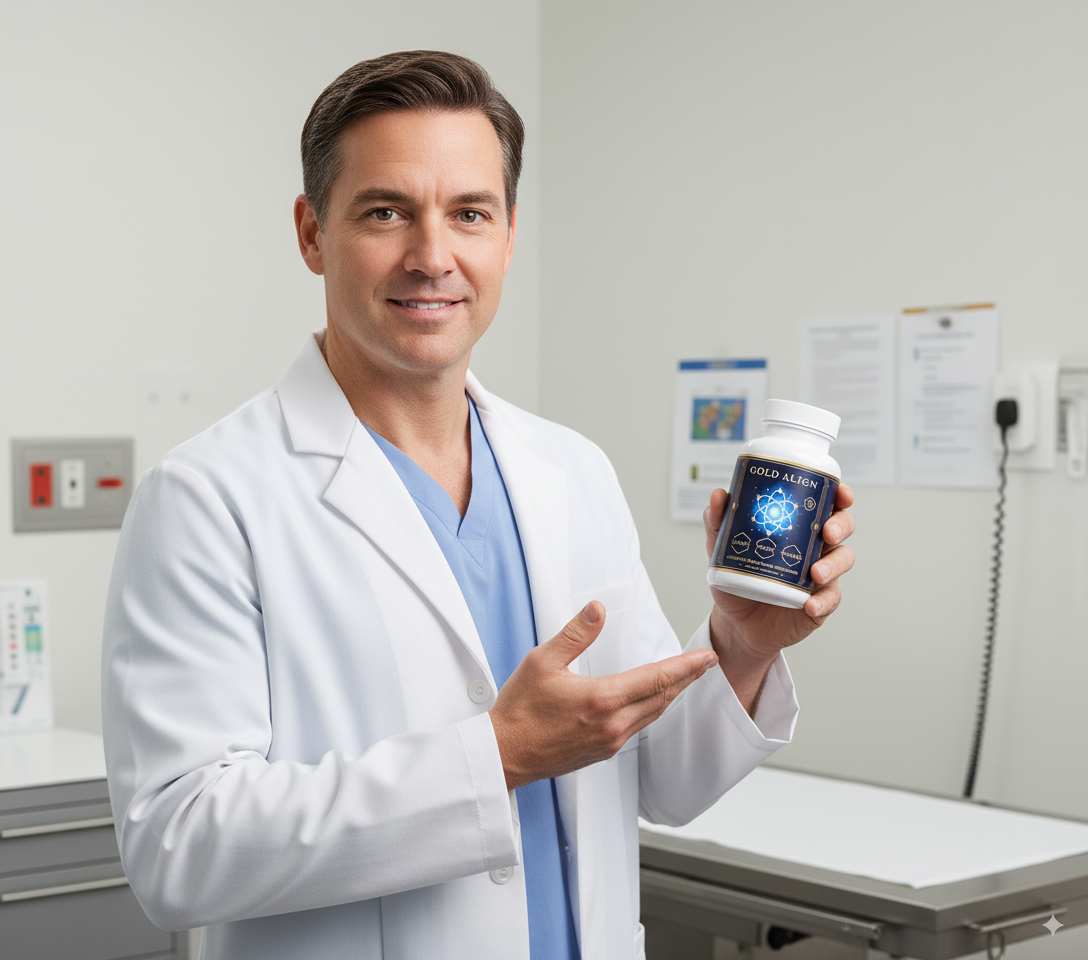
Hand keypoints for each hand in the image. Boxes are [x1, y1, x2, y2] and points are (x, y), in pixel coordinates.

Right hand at [490, 602, 718, 789]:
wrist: (503, 755)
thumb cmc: (518, 711)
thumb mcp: (542, 661)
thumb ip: (575, 634)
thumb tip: (598, 610)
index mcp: (602, 699)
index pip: (656, 679)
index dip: (686, 667)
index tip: (707, 658)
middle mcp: (613, 724)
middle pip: (662, 697)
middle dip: (686, 679)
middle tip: (705, 664)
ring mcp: (609, 742)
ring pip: (652, 715)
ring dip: (670, 695)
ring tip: (683, 679)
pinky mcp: (602, 753)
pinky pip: (637, 727)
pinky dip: (651, 710)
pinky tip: (650, 702)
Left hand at [703, 484, 855, 709]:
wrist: (735, 621)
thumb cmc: (736, 575)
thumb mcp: (722, 547)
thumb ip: (718, 521)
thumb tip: (718, 496)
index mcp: (798, 526)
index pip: (825, 504)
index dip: (839, 496)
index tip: (840, 494)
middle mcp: (814, 546)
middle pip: (842, 528)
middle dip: (840, 526)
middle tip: (826, 532)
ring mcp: (820, 575)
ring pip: (842, 561)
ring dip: (833, 565)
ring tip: (815, 573)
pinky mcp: (819, 602)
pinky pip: (830, 600)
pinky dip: (823, 602)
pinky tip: (809, 605)